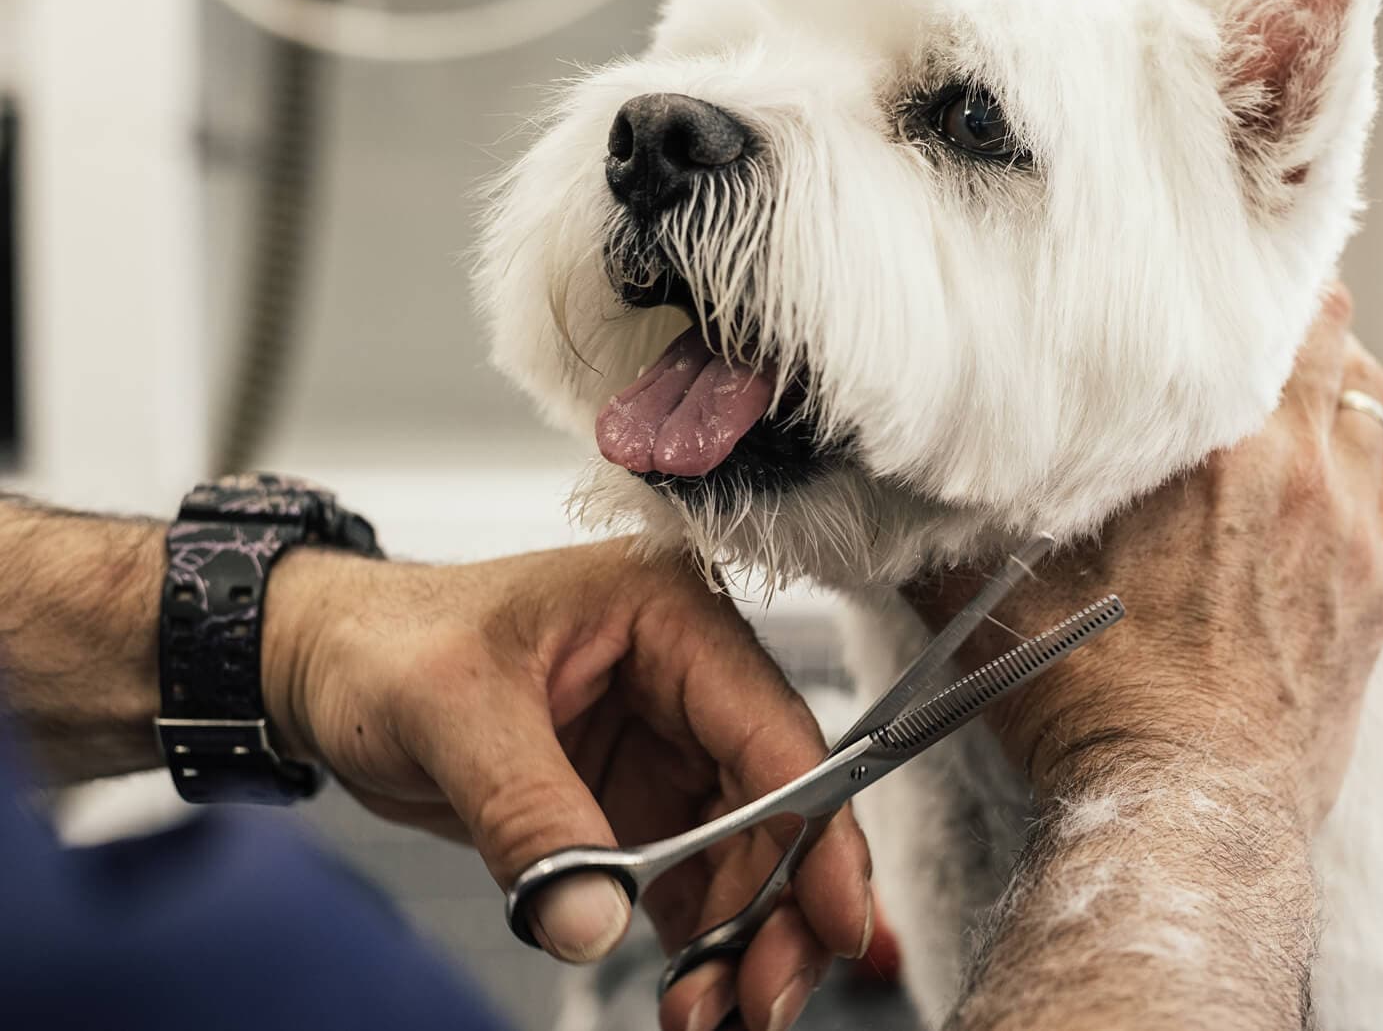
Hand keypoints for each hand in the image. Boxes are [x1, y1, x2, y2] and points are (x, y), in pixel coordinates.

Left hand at [262, 540, 870, 1030]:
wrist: (326, 662)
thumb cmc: (386, 642)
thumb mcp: (452, 713)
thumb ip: (528, 814)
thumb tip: (589, 921)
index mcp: (672, 619)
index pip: (774, 733)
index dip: (815, 830)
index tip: (829, 920)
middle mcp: (691, 681)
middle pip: (779, 807)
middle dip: (780, 909)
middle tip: (759, 1001)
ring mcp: (669, 748)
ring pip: (750, 857)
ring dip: (742, 941)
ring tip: (706, 1016)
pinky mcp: (638, 806)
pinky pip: (694, 884)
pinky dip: (700, 946)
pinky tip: (688, 998)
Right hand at [907, 286, 1382, 827]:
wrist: (1185, 807)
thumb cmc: (1087, 708)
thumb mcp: (987, 604)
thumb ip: (936, 534)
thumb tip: (877, 486)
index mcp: (1186, 450)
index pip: (1219, 325)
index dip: (1212, 285)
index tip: (1194, 266)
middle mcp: (1276, 462)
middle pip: (1301, 338)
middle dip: (1281, 305)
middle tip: (1257, 281)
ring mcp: (1340, 514)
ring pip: (1363, 389)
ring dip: (1344, 351)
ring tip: (1326, 323)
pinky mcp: (1381, 571)